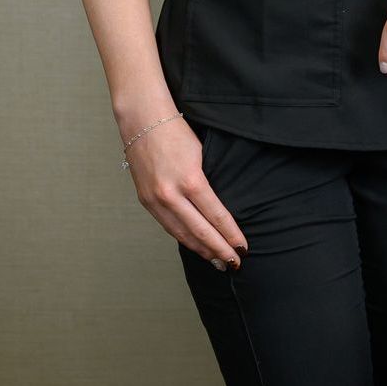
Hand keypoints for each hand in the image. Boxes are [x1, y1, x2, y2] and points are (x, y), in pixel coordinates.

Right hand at [124, 115, 246, 269]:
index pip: (216, 215)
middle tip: (234, 263)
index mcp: (191, 180)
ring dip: (201, 249)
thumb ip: (209, 184)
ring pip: (182, 233)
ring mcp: (155, 199)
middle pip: (200, 231)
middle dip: (219, 250)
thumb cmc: (178, 134)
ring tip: (217, 261)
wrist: (143, 122)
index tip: (243, 247)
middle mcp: (170, 194)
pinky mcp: (146, 201)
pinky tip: (195, 246)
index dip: (230, 234)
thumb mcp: (203, 155)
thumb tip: (223, 210)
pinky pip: (168, 226)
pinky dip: (184, 238)